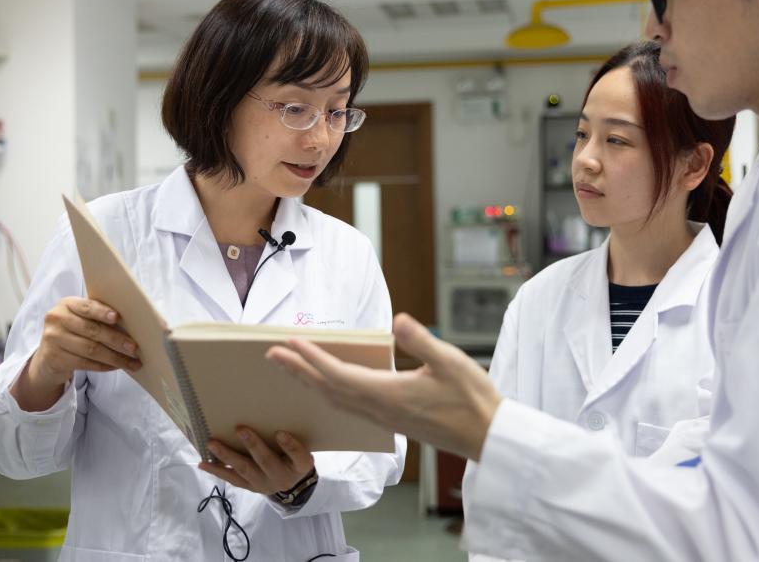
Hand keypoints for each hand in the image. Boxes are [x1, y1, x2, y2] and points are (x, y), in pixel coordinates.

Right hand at [12, 297, 141, 410]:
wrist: (48, 356)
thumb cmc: (74, 332)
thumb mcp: (80, 319)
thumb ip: (98, 316)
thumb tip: (132, 325)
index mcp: (67, 304)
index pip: (87, 306)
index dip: (102, 312)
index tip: (118, 318)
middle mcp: (57, 319)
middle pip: (92, 330)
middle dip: (116, 340)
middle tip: (135, 348)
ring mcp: (53, 339)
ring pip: (91, 349)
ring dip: (115, 357)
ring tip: (131, 362)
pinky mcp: (54, 358)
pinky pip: (85, 363)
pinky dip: (104, 366)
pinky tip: (117, 366)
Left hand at [199, 427, 315, 495]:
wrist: (292, 482)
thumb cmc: (295, 455)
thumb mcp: (303, 447)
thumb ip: (293, 435)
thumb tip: (272, 406)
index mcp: (301, 466)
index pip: (299, 456)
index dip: (290, 446)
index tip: (281, 433)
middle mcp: (282, 477)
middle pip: (266, 461)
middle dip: (253, 445)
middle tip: (240, 429)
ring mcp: (264, 484)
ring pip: (244, 469)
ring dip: (227, 456)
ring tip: (213, 443)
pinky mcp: (250, 486)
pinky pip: (232, 478)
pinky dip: (217, 470)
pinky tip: (203, 463)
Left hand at [266, 313, 501, 461]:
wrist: (486, 438)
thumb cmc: (472, 399)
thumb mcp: (451, 362)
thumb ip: (422, 341)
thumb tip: (398, 320)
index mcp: (387, 393)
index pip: (337, 374)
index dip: (311, 358)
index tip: (288, 343)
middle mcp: (378, 409)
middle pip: (327, 389)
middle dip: (298, 371)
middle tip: (271, 354)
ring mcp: (383, 418)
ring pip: (335, 400)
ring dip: (309, 383)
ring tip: (290, 368)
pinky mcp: (390, 422)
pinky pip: (348, 408)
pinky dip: (329, 394)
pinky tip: (326, 389)